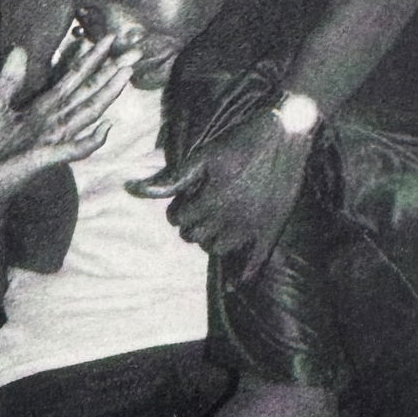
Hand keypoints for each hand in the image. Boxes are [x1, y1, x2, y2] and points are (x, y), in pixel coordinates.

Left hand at [0, 37, 132, 207]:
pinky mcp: (47, 158)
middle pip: (89, 91)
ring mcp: (55, 139)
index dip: (92, 57)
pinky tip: (108, 126)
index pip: (74, 77)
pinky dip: (91, 140)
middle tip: (136, 51)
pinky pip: (74, 149)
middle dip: (111, 71)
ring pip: (88, 112)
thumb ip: (11, 80)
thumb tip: (21, 49)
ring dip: (108, 94)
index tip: (110, 38)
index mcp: (45, 107)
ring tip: (127, 74)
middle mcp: (56, 121)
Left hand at [129, 108, 312, 277]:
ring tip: (216, 226)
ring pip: (218, 249)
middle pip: (197, 237)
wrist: (286, 134)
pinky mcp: (271, 230)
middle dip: (193, 226)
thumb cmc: (241, 143)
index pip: (180, 220)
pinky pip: (254, 262)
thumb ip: (170, 180)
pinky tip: (234, 282)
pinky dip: (242, 274)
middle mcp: (229, 219)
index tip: (186, 202)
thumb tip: (130, 189)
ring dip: (211, 241)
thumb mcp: (202, 157)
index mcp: (210, 202)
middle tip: (200, 212)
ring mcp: (251, 228)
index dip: (179, 211)